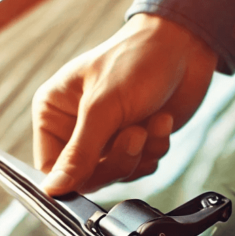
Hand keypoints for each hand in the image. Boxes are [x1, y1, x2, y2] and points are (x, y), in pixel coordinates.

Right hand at [32, 13, 217, 193]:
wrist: (184, 46)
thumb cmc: (136, 61)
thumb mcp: (103, 107)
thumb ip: (80, 152)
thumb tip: (54, 189)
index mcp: (54, 112)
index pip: (50, 167)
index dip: (72, 179)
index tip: (94, 176)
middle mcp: (76, 128)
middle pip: (88, 177)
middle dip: (119, 160)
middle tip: (136, 134)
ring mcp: (108, 137)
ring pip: (119, 174)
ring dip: (141, 153)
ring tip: (152, 121)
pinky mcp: (136, 142)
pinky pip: (143, 167)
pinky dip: (156, 148)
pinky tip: (163, 121)